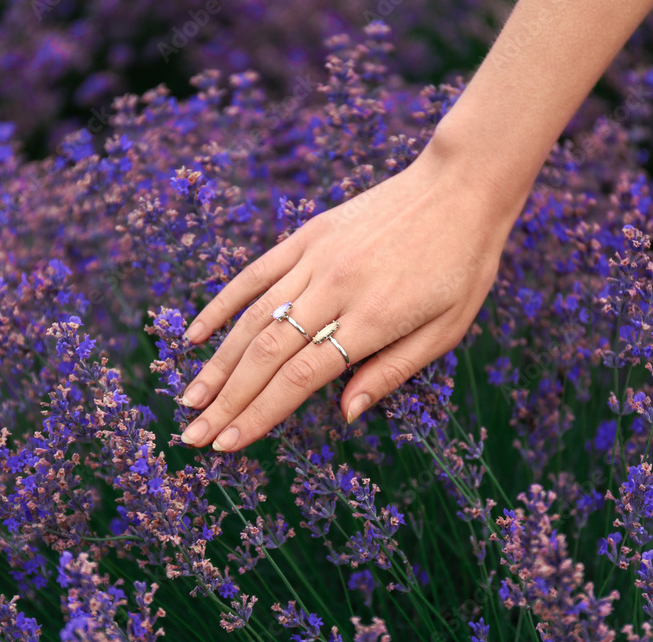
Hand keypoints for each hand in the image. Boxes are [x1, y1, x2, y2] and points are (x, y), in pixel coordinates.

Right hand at [178, 138, 526, 452]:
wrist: (461, 185)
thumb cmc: (462, 264)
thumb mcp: (447, 328)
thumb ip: (392, 371)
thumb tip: (346, 414)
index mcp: (373, 319)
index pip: (299, 379)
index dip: (259, 415)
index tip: (227, 445)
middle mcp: (335, 288)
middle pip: (265, 354)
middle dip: (226, 400)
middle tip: (193, 436)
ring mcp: (315, 258)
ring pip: (252, 318)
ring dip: (216, 363)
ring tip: (189, 399)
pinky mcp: (307, 235)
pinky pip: (254, 273)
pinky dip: (222, 304)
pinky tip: (196, 333)